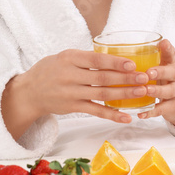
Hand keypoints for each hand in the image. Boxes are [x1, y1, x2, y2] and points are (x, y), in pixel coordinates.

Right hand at [2, 49, 149, 138]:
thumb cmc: (50, 70)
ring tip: (142, 93)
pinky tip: (126, 117)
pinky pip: (96, 111)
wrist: (29, 92)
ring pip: (102, 94)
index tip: (133, 64)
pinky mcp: (72, 107)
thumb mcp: (64, 57)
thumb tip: (115, 57)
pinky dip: (112, 115)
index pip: (96, 59)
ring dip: (124, 94)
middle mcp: (70, 75)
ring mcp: (71, 93)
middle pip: (103, 77)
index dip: (115, 62)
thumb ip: (86, 58)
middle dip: (126, 78)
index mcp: (69, 58)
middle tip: (145, 78)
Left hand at [138, 39, 174, 142]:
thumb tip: (129, 44)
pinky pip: (163, 109)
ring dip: (157, 91)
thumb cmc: (166, 80)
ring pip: (169, 91)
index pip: (172, 54)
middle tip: (148, 72)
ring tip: (145, 90)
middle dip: (161, 72)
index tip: (163, 43)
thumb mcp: (163, 67)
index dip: (168, 49)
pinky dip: (151, 112)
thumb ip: (153, 56)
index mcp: (172, 64)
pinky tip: (141, 114)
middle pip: (172, 73)